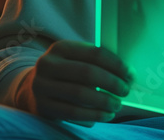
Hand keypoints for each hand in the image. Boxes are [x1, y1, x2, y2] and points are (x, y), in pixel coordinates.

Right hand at [15, 40, 133, 123]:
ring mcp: (42, 85)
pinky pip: (73, 112)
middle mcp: (48, 64)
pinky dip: (93, 115)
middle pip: (88, 73)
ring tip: (117, 105)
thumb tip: (128, 74)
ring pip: (80, 94)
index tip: (130, 75)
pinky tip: (106, 115)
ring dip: (104, 101)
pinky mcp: (43, 106)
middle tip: (125, 90)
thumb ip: (96, 63)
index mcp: (61, 47)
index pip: (95, 53)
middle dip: (112, 83)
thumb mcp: (75, 60)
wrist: (32, 88)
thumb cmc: (66, 73)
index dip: (117, 65)